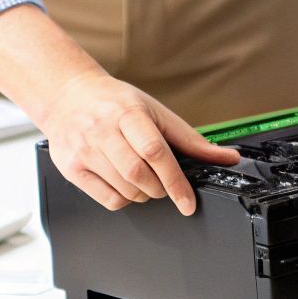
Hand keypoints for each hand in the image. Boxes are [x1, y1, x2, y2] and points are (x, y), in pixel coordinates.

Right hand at [0, 3, 237, 214]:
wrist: (69, 96)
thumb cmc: (117, 104)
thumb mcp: (156, 112)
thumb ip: (191, 140)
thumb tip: (229, 158)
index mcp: (128, 113)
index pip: (155, 152)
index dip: (175, 182)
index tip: (188, 202)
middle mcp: (101, 130)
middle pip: (138, 174)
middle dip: (160, 188)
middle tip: (165, 185)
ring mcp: (82, 149)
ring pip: (123, 190)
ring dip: (144, 195)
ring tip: (146, 182)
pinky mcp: (69, 167)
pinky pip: (106, 199)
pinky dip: (125, 200)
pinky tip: (126, 186)